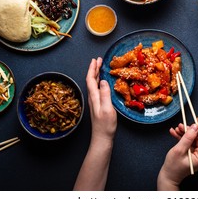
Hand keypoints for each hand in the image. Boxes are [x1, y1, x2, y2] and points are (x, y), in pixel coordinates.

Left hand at [73, 57, 116, 190]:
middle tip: (99, 60)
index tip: (95, 60)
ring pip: (93, 84)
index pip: (90, 79)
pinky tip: (103, 83)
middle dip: (94, 69)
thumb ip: (105, 94)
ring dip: (96, 75)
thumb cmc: (105, 126)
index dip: (92, 69)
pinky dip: (99, 82)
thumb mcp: (107, 109)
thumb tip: (102, 80)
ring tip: (100, 67)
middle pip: (91, 80)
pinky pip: (97, 89)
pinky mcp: (98, 106)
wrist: (102, 139)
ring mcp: (95, 102)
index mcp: (94, 97)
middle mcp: (92, 98)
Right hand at [157, 117, 197, 190]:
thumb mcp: (179, 150)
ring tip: (176, 128)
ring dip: (184, 133)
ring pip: (193, 138)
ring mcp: (197, 154)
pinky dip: (181, 137)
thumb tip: (194, 126)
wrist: (168, 176)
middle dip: (189, 130)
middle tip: (181, 124)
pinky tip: (174, 132)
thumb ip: (187, 138)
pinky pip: (188, 142)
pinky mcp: (192, 153)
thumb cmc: (173, 167)